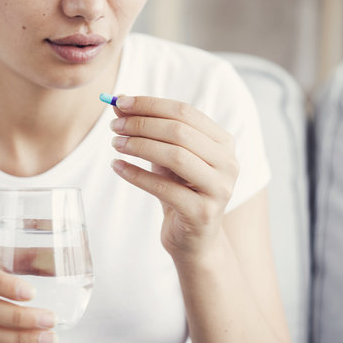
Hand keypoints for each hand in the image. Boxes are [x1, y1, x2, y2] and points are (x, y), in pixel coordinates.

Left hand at [109, 96, 238, 259]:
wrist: (194, 240)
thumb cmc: (179, 191)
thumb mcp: (164, 157)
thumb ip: (148, 130)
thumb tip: (118, 104)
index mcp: (223, 142)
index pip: (184, 111)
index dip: (150, 104)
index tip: (119, 102)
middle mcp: (228, 163)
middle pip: (179, 131)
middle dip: (141, 124)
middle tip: (114, 126)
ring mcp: (219, 189)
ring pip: (175, 156)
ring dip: (139, 146)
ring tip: (115, 144)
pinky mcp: (202, 213)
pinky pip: (164, 188)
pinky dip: (136, 175)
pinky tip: (117, 166)